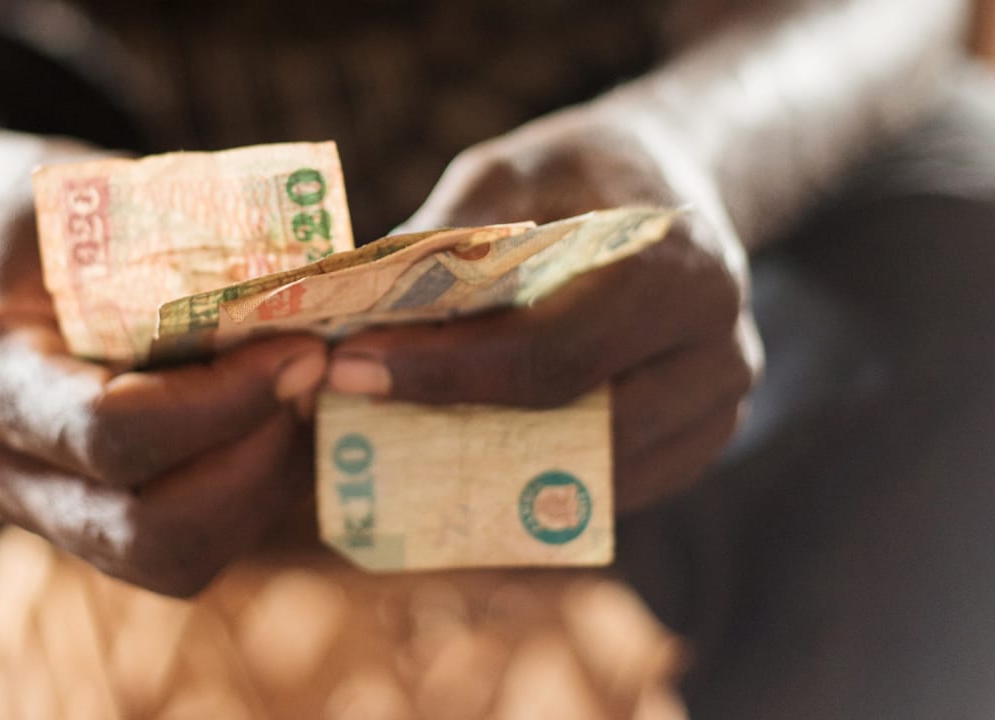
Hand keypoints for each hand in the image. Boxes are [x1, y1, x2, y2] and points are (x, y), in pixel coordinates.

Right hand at [0, 135, 327, 595]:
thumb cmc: (35, 212)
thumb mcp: (92, 191)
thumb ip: (185, 240)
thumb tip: (313, 280)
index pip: (111, 431)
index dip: (226, 402)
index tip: (303, 347)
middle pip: (148, 531)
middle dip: (256, 463)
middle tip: (312, 378)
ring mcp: (35, 510)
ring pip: (173, 561)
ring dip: (262, 490)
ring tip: (302, 401)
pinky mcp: (82, 526)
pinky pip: (180, 552)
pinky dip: (248, 501)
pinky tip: (275, 429)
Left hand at [329, 106, 762, 511]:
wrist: (680, 179)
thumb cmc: (588, 170)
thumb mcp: (514, 169)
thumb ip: (450, 235)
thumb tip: (357, 308)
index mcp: (678, 271)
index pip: (548, 352)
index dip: (444, 372)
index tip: (354, 370)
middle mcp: (718, 349)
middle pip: (570, 424)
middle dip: (453, 417)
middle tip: (358, 406)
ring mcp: (719, 405)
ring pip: (590, 471)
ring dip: (491, 460)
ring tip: (400, 429)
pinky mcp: (704, 438)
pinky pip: (612, 483)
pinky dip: (540, 473)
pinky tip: (471, 444)